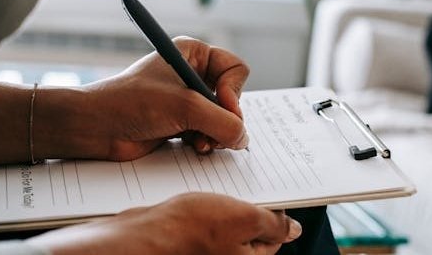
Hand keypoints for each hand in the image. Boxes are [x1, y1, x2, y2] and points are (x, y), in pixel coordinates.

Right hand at [26, 193, 301, 254]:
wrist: (137, 238)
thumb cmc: (187, 230)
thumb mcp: (243, 219)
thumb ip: (273, 224)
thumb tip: (294, 230)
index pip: (275, 237)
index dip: (274, 209)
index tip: (271, 189)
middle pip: (249, 231)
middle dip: (247, 206)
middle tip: (242, 184)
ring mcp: (206, 254)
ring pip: (226, 226)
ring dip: (225, 205)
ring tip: (216, 189)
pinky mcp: (187, 245)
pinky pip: (205, 225)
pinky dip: (205, 209)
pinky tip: (198, 198)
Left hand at [67, 37, 249, 160]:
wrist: (96, 127)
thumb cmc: (132, 103)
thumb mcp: (185, 107)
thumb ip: (223, 122)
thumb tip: (243, 139)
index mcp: (193, 53)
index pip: (236, 69)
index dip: (234, 91)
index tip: (223, 107)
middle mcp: (193, 73)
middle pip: (232, 97)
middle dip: (225, 118)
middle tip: (214, 132)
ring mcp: (187, 100)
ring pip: (222, 118)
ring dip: (216, 133)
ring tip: (201, 143)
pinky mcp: (181, 122)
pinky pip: (209, 132)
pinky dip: (206, 141)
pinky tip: (193, 146)